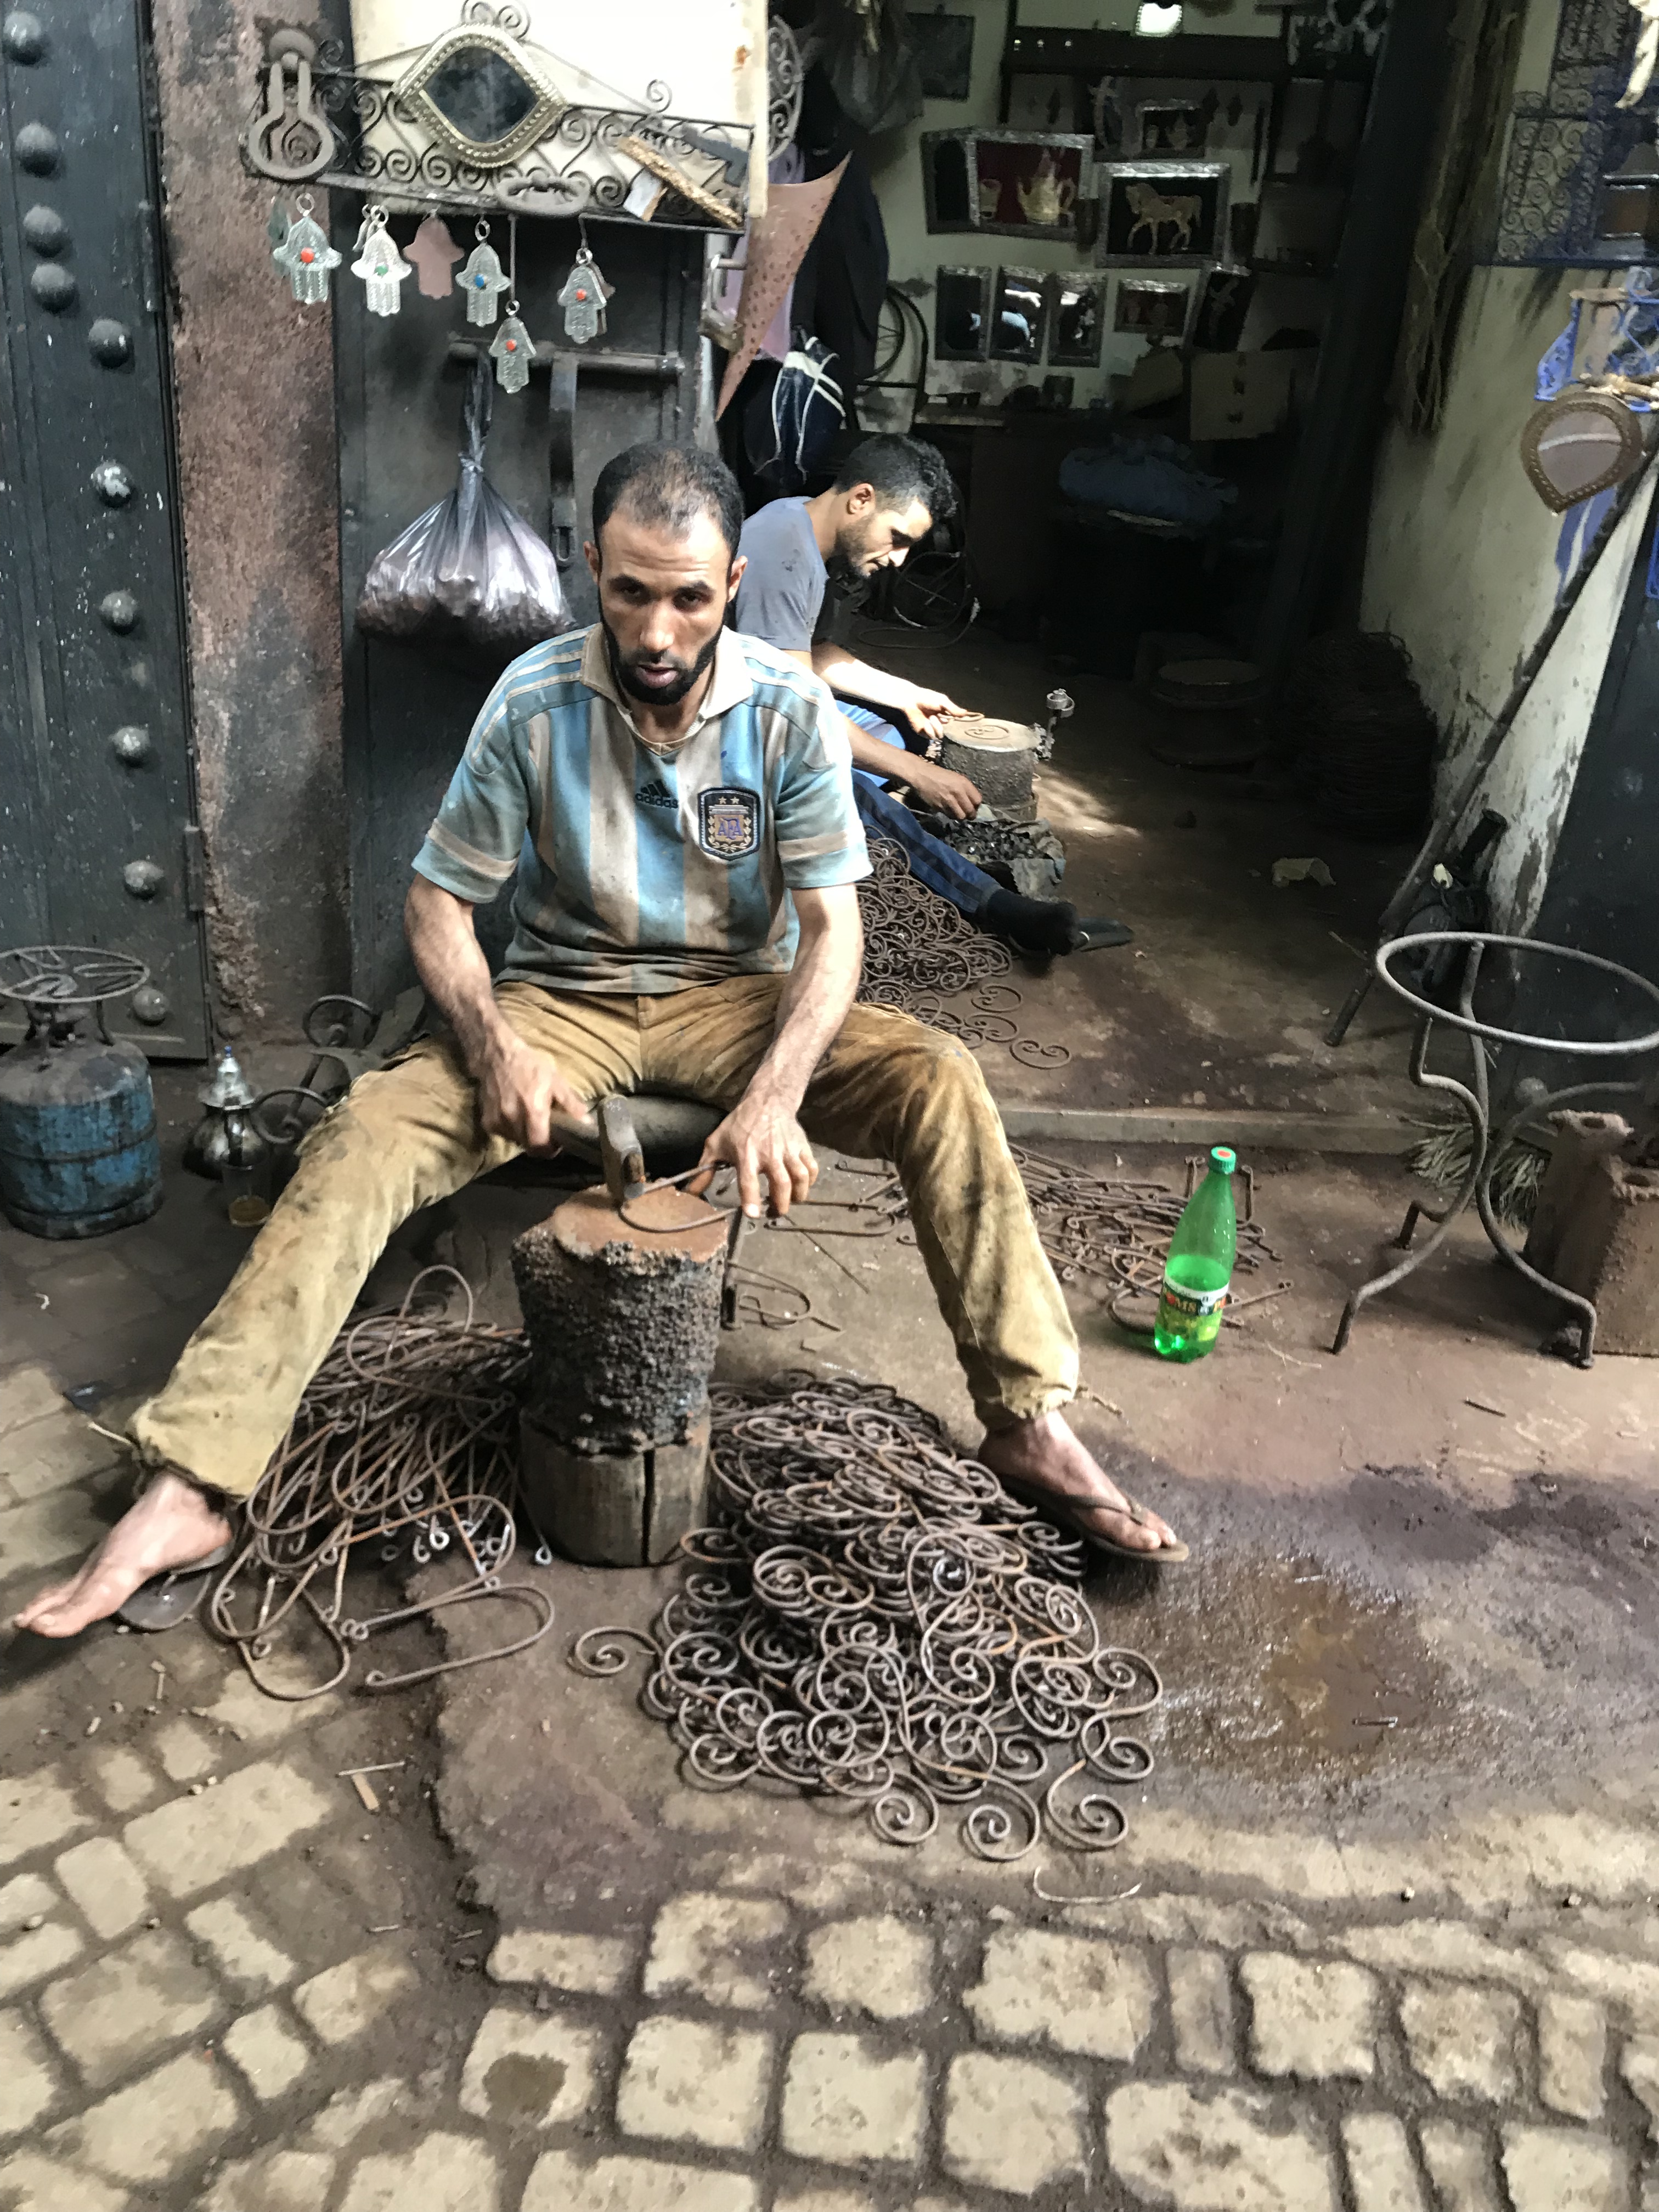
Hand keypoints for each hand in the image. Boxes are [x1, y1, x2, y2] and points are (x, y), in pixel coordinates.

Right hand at [476, 1032, 589, 1151]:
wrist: (497, 1056)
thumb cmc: (530, 1067)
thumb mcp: (556, 1081)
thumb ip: (571, 1105)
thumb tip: (587, 1124)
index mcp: (532, 1110)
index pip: (541, 1146)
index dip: (551, 1149)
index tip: (558, 1144)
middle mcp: (512, 1119)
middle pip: (529, 1147)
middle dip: (540, 1144)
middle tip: (547, 1133)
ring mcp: (497, 1121)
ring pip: (517, 1141)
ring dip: (526, 1137)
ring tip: (531, 1121)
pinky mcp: (487, 1121)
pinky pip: (504, 1134)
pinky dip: (512, 1131)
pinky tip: (517, 1116)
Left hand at [694, 1082, 816, 1217]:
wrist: (767, 1101)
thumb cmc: (739, 1124)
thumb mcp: (716, 1143)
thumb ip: (704, 1169)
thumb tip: (690, 1192)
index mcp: (746, 1154)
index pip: (749, 1181)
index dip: (751, 1199)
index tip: (753, 1214)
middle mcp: (770, 1153)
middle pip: (782, 1184)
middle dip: (780, 1204)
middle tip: (774, 1213)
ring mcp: (789, 1150)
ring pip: (800, 1177)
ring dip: (797, 1195)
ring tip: (790, 1202)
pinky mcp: (802, 1146)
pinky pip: (812, 1168)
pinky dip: (810, 1181)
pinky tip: (801, 1186)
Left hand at [904, 686, 971, 741]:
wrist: (912, 700)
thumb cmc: (927, 698)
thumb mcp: (943, 701)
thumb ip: (953, 708)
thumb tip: (966, 713)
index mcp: (945, 715)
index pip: (954, 723)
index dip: (956, 724)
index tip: (958, 722)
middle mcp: (939, 723)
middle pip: (947, 731)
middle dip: (942, 724)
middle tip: (935, 716)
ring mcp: (931, 728)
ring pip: (940, 735)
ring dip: (936, 726)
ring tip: (930, 718)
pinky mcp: (923, 733)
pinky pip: (931, 737)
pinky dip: (929, 730)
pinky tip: (926, 723)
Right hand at [904, 758, 982, 820]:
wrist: (921, 775)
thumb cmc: (939, 775)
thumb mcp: (956, 777)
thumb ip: (965, 789)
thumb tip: (972, 802)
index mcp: (963, 783)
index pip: (977, 800)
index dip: (976, 805)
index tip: (973, 806)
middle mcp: (958, 792)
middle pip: (970, 811)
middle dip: (970, 814)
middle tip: (968, 814)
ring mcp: (948, 801)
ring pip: (960, 816)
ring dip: (960, 816)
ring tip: (958, 812)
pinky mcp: (939, 807)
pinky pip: (949, 815)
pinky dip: (950, 814)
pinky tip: (948, 810)